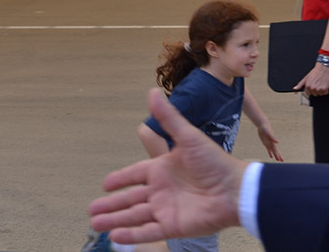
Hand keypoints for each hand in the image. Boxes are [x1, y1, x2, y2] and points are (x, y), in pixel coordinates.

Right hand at [88, 89, 245, 243]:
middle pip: (129, 199)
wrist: (237, 190)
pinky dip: (133, 235)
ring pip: (134, 217)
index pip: (134, 175)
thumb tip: (152, 91)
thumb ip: (168, 118)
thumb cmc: (215, 162)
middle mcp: (162, 190)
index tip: (105, 184)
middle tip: (91, 211)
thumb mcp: (188, 137)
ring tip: (97, 225)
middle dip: (110, 206)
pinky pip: (149, 231)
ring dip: (115, 221)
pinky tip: (116, 237)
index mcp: (162, 169)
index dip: (119, 179)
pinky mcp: (175, 226)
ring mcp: (167, 209)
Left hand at [257, 124, 282, 161]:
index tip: (280, 160)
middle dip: (278, 156)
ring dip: (275, 155)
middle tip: (282, 161)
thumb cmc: (266, 129)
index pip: (276, 150)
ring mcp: (269, 143)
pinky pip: (268, 149)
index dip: (278, 155)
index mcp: (272, 142)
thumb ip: (273, 137)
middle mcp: (271, 143)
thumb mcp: (268, 133)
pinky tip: (271, 156)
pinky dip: (270, 153)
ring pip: (273, 151)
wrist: (263, 126)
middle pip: (275, 151)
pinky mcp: (265, 143)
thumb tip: (278, 142)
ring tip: (278, 160)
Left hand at [294, 62, 328, 96]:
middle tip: (317, 84)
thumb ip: (300, 84)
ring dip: (321, 90)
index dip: (310, 90)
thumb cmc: (314, 72)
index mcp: (308, 86)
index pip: (308, 93)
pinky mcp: (325, 89)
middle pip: (314, 94)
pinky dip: (325, 90)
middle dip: (316, 90)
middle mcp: (313, 88)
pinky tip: (324, 85)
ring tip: (320, 84)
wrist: (323, 68)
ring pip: (320, 94)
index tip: (312, 86)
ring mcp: (319, 89)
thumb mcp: (305, 78)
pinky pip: (325, 93)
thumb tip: (295, 89)